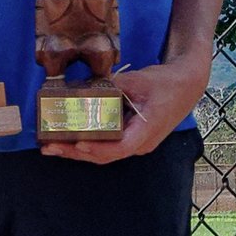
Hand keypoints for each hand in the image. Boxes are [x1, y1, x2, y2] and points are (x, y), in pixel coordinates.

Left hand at [42, 49, 210, 163]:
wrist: (186, 85)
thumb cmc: (165, 83)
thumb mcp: (139, 80)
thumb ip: (113, 85)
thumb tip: (84, 87)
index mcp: (146, 131)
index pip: (120, 147)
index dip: (98, 148)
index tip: (78, 143)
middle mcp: (140, 144)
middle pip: (105, 155)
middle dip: (75, 152)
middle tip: (49, 146)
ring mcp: (135, 143)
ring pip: (103, 153)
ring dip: (77, 151)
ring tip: (50, 146)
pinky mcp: (129, 138)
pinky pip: (105, 145)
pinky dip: (86, 143)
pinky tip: (66, 139)